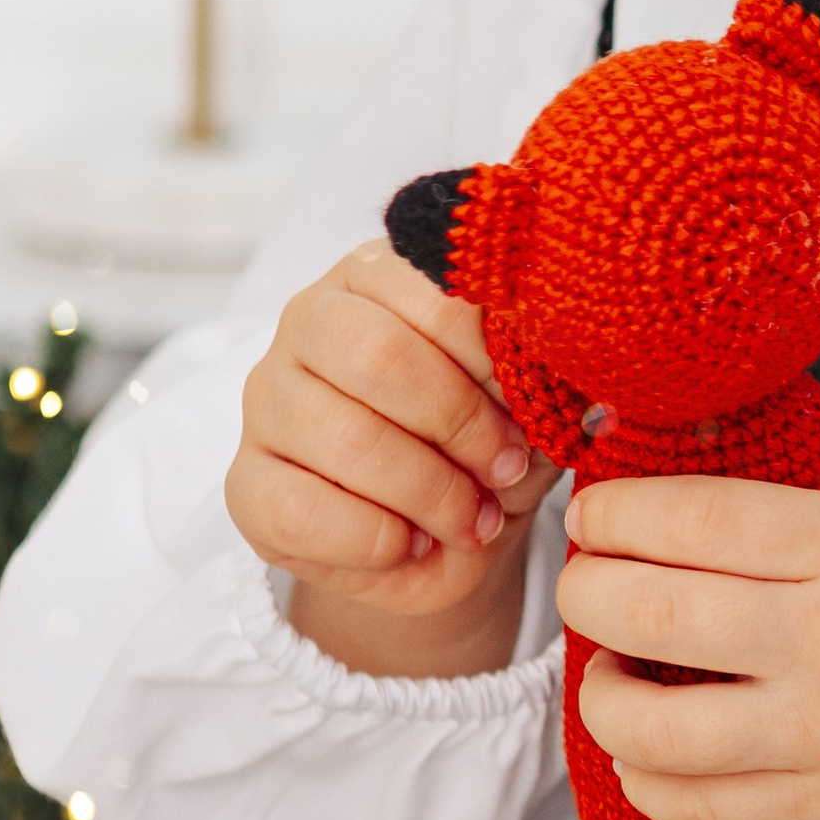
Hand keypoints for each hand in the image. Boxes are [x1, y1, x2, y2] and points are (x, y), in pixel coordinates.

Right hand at [227, 240, 559, 679]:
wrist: (446, 540)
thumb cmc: (487, 450)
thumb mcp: (529, 405)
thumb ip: (540, 376)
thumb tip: (573, 378)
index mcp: (381, 275)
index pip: (436, 291)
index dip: (493, 361)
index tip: (534, 413)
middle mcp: (310, 320)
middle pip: (379, 357)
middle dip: (460, 427)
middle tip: (505, 470)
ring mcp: (267, 399)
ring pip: (345, 437)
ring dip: (430, 493)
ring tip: (472, 520)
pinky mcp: (246, 483)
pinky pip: (304, 513)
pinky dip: (378, 542)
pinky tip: (411, 543)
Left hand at [559, 270, 819, 819]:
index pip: (691, 522)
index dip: (615, 512)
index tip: (597, 508)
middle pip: (644, 615)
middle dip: (584, 590)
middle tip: (589, 572)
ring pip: (647, 728)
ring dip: (600, 691)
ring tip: (611, 662)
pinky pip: (692, 805)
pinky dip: (643, 777)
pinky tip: (652, 742)